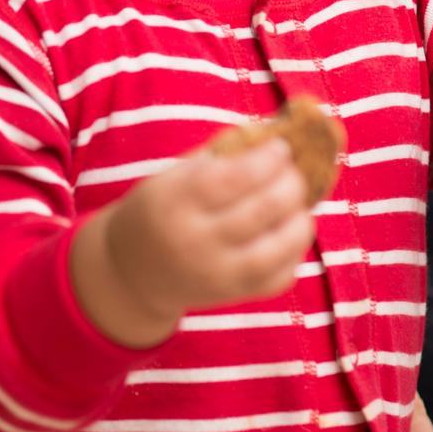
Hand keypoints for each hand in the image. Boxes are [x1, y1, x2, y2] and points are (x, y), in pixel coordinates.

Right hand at [72, 137, 314, 346]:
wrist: (132, 272)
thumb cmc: (160, 210)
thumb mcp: (173, 177)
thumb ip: (219, 157)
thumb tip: (274, 134)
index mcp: (174, 202)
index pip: (231, 178)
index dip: (265, 160)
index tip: (281, 147)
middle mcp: (194, 242)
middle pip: (261, 210)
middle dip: (290, 184)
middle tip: (293, 172)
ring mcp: (216, 275)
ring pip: (278, 247)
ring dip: (300, 219)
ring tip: (297, 205)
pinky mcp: (234, 297)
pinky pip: (280, 277)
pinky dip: (295, 252)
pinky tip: (287, 233)